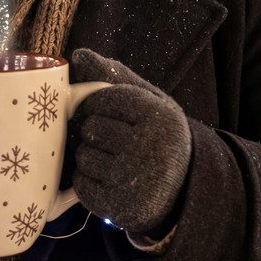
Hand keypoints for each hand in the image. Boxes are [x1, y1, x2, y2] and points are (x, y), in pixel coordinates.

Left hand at [67, 50, 192, 236]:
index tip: (105, 112)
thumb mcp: (148, 103)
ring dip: (89, 157)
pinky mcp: (120, 205)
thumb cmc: (156, 137)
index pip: (104, 98)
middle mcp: (151, 147)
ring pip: (83, 156)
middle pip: (91, 128)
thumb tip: (79, 55)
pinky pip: (81, 184)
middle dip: (94, 132)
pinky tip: (108, 181)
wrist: (181, 190)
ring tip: (113, 161)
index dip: (96, 104)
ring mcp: (135, 179)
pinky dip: (87, 182)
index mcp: (160, 117)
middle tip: (113, 141)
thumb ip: (114, 77)